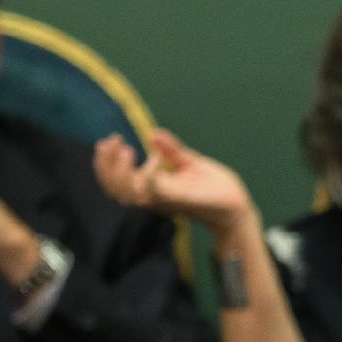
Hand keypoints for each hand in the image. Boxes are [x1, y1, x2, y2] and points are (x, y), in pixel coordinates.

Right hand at [94, 129, 253, 238]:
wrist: (236, 207)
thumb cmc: (213, 189)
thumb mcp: (190, 163)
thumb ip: (171, 151)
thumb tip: (153, 133)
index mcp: (152, 189)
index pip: (116, 182)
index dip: (105, 164)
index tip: (108, 140)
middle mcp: (153, 198)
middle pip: (115, 190)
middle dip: (106, 166)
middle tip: (112, 141)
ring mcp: (165, 201)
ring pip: (129, 195)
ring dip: (122, 172)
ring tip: (127, 150)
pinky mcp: (181, 201)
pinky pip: (157, 194)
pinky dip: (150, 178)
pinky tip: (154, 159)